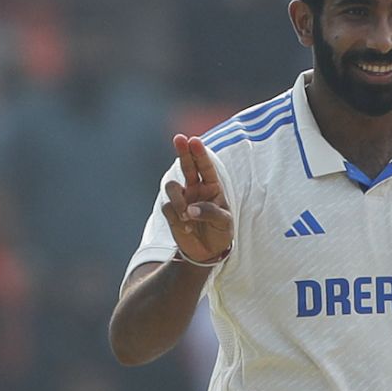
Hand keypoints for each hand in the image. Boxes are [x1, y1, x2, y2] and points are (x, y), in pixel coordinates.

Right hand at [161, 134, 232, 262]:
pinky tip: (187, 228)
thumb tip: (189, 209)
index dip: (200, 153)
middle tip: (179, 138)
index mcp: (212, 187)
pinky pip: (167, 207)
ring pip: (172, 187)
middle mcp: (196, 189)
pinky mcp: (171, 212)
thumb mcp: (224, 223)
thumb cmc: (220, 233)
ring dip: (178, 200)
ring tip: (186, 216)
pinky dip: (176, 217)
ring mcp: (182, 199)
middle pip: (187, 166)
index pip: (206, 167)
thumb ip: (210, 212)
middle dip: (183, 152)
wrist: (207, 252)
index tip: (194, 140)